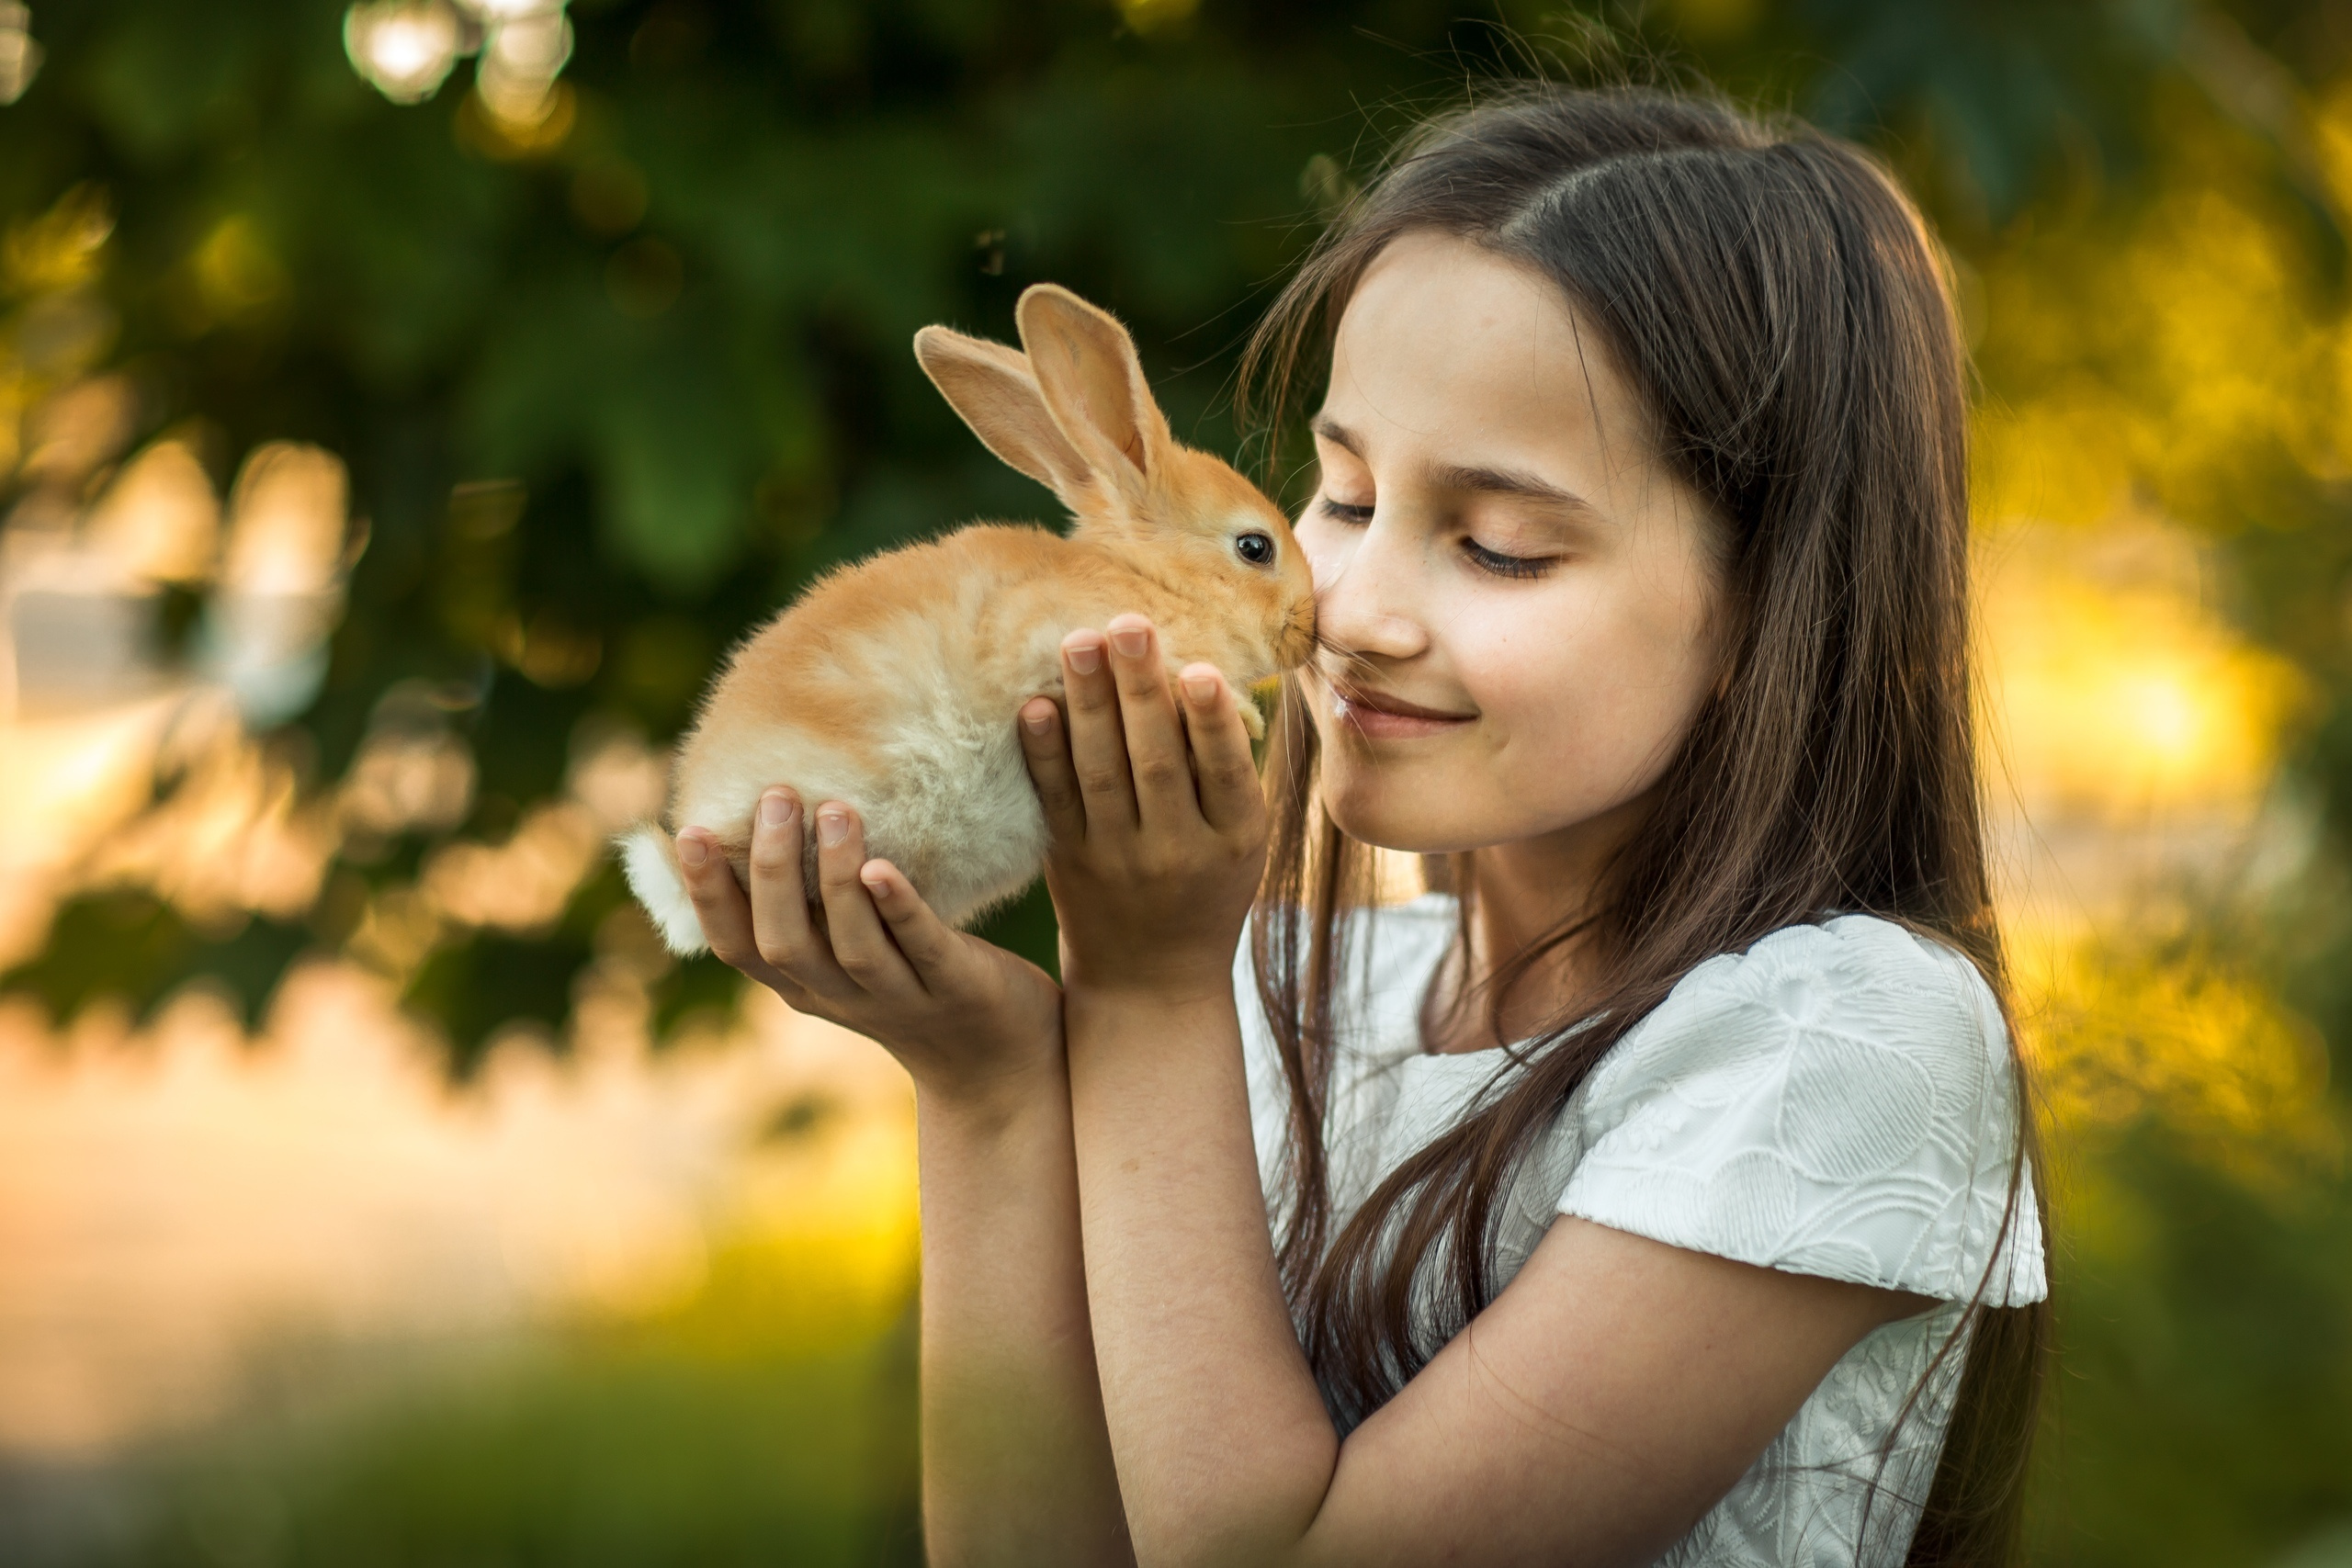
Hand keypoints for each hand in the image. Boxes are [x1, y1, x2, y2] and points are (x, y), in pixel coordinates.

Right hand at [675, 789, 1062, 1107]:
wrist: (997, 1055)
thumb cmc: (912, 975)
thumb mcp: (848, 944)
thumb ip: (813, 899)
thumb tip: (772, 807)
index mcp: (803, 982)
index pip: (737, 944)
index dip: (708, 895)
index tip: (690, 831)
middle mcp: (840, 995)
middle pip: (786, 943)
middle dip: (772, 871)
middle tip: (776, 796)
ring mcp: (897, 996)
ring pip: (853, 945)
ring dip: (835, 878)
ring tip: (834, 809)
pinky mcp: (953, 987)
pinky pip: (919, 946)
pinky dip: (898, 908)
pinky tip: (882, 868)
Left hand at [1020, 612, 1268, 1001]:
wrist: (1151, 982)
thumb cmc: (1209, 890)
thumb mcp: (1243, 843)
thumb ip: (1227, 772)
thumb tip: (1205, 674)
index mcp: (1233, 842)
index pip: (1222, 774)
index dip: (1211, 723)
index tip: (1200, 668)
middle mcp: (1176, 852)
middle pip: (1155, 763)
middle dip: (1140, 690)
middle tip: (1128, 624)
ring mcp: (1117, 859)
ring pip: (1101, 773)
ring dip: (1089, 703)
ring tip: (1080, 639)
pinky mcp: (1069, 862)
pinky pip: (1055, 801)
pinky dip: (1044, 752)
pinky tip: (1036, 704)